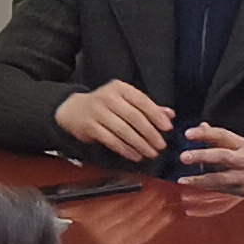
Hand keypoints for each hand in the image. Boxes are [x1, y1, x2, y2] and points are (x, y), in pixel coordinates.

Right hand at [57, 82, 175, 163]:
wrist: (74, 110)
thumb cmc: (105, 105)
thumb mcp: (125, 100)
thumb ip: (147, 107)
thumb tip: (170, 115)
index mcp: (120, 88)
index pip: (142, 101)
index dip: (156, 115)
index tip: (168, 128)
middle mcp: (108, 98)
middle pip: (134, 117)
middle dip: (150, 133)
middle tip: (161, 145)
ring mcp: (98, 112)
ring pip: (123, 130)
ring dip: (139, 144)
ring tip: (151, 153)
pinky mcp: (90, 127)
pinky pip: (111, 140)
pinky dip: (125, 149)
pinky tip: (135, 155)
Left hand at [176, 125, 243, 205]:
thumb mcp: (243, 145)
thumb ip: (220, 137)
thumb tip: (202, 125)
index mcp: (243, 145)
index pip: (222, 135)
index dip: (205, 134)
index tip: (188, 133)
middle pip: (222, 156)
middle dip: (202, 156)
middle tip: (184, 156)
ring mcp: (243, 177)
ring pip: (220, 179)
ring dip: (200, 180)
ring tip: (183, 180)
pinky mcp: (241, 192)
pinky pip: (222, 195)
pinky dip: (206, 198)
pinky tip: (191, 199)